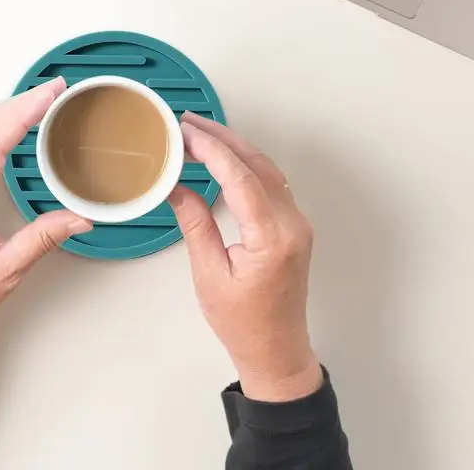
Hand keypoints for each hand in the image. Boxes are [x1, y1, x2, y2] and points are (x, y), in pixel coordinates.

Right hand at [169, 112, 321, 402]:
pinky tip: (224, 157)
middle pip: (258, 165)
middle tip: (188, 122)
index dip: (212, 150)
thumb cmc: (242, 322)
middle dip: (222, 138)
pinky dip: (246, 163)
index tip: (185, 133)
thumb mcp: (208, 273)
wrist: (277, 351)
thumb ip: (195, 223)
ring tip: (200, 132)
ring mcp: (297, 223)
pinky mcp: (293, 226)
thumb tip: (176, 186)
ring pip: (267, 169)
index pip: (241, 178)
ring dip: (235, 146)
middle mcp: (292, 224)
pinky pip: (271, 183)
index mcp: (273, 238)